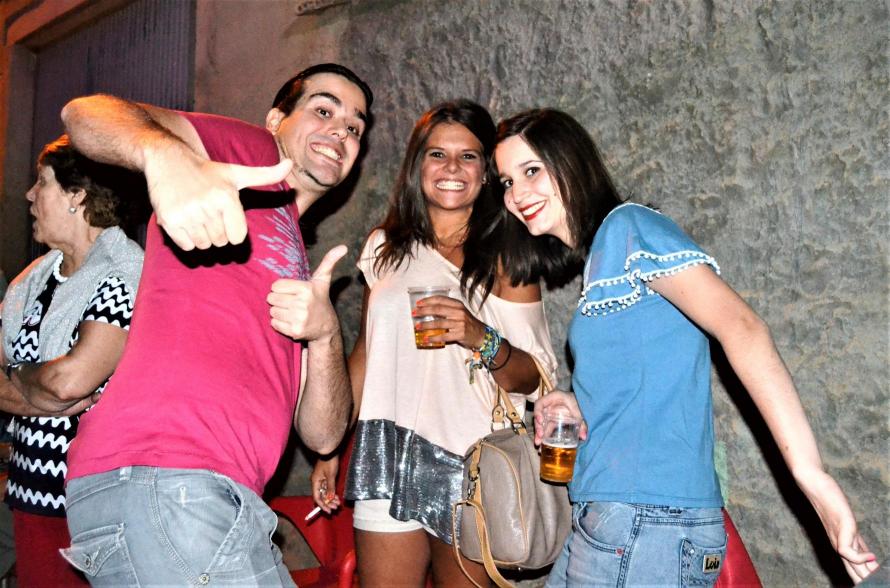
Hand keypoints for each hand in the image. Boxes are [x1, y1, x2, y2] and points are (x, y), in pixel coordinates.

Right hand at [145, 147, 292, 250]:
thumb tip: (291, 165)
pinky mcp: (169, 221)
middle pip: (220, 242)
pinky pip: (186, 246)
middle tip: (207, 213)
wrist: (168, 159)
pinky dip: (186, 239)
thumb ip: (266, 175)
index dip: (232, 231)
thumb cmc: (207, 171)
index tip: (223, 215)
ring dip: (201, 237)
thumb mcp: (238, 173)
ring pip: (204, 246)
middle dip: (216, 232)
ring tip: (196, 215)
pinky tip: (184, 220)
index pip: (238, 238)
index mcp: (227, 197)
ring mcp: (187, 214)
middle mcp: (207, 206)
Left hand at [267, 245, 346, 340]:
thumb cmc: (320, 299)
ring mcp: (298, 319)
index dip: (281, 289)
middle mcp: (302, 304)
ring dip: (279, 312)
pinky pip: (274, 323)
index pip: (276, 285)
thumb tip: (343, 247)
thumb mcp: (323, 280)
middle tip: (292, 303)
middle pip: (272, 298)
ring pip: (272, 311)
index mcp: (306, 289)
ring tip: (292, 312)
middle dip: (279, 300)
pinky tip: (291, 321)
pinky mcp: (294, 331)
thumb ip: (329, 262)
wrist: (326, 327)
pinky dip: (280, 323)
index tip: (292, 292)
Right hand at [311, 455, 340, 512]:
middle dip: (328, 503)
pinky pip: (327, 488)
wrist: (330, 451)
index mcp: (315, 482)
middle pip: (321, 496)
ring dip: (331, 498)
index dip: (322, 505)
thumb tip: (330, 498)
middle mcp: (316, 482)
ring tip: (338, 503)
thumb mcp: (331, 476)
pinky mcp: (325, 478)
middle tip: (335, 508)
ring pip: (325, 493)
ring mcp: (321, 480)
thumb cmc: (329, 462)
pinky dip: (332, 493)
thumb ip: (330, 488)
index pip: (317, 497)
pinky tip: (337, 497)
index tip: (328, 511)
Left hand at [413, 296, 486, 348]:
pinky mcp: (460, 334)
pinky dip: (434, 338)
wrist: (481, 334)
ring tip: (417, 327)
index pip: (440, 300)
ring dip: (426, 325)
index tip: (418, 304)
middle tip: (414, 313)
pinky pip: (444, 336)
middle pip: (437, 310)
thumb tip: (428, 310)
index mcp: (457, 305)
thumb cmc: (467, 323)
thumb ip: (447, 309)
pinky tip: (426, 339)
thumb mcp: (459, 312)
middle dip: (423, 311)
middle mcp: (459, 312)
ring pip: (439, 323)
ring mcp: (460, 323)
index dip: (428, 301)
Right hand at [533, 391, 587, 445]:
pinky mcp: (553, 420)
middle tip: (540, 436)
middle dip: (538, 426)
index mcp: (553, 398)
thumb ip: (582, 423)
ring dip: (539, 433)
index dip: (537, 412)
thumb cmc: (579, 401)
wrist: (584, 400)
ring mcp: (550, 413)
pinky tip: (542, 443)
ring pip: (542, 423)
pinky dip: (545, 435)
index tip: (541, 421)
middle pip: (539, 415)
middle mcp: (549, 405)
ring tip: (538, 443)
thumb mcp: (579, 410)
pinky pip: (547, 427)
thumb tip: (583, 437)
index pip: (540, 403)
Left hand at [794, 468, 878, 582]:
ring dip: (866, 574)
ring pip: (850, 565)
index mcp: (840, 546)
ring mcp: (839, 536)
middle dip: (867, 581)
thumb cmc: (830, 502)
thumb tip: (871, 558)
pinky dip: (861, 557)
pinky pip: (847, 551)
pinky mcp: (841, 527)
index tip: (876, 584)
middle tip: (879, 586)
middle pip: (853, 571)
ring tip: (879, 580)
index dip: (865, 580)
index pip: (854, 570)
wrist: (815, 484)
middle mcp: (838, 545)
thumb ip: (857, 542)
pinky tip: (872, 557)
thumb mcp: (848, 527)